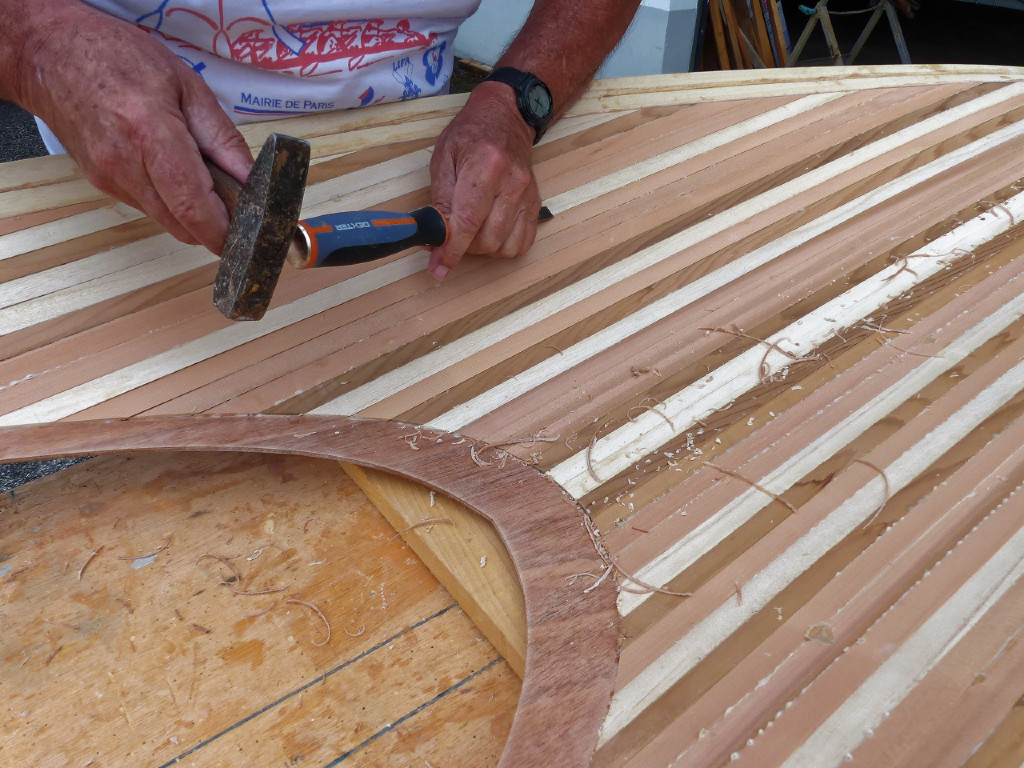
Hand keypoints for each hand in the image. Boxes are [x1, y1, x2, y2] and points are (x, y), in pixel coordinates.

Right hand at [17, 3, 251, 252]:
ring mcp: (108, 178)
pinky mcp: (101, 184)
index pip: (191, 204)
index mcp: (150, 133)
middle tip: (240, 212)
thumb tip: (254, 180)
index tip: (247, 239)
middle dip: (214, 227)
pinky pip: (148, 206)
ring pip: (165, 220)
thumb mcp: (188, 86)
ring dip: (192, 214)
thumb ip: (223, 138)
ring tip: (207, 184)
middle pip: (180, 223)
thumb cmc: (121, 58)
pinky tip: (174, 173)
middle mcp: (125, 164)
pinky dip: (170, 201)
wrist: (51, 54)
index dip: (222, 231)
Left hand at [428, 82, 541, 279]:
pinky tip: (490, 233)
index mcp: (486, 167)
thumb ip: (440, 200)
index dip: (451, 250)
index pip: (468, 221)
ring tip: (471, 231)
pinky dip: (503, 247)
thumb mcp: (444, 159)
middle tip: (452, 234)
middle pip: (487, 240)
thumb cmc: (470, 134)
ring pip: (504, 247)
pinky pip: (522, 243)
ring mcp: (528, 196)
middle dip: (464, 247)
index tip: (438, 269)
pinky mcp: (536, 204)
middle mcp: (512, 184)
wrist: (506, 118)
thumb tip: (433, 239)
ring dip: (483, 249)